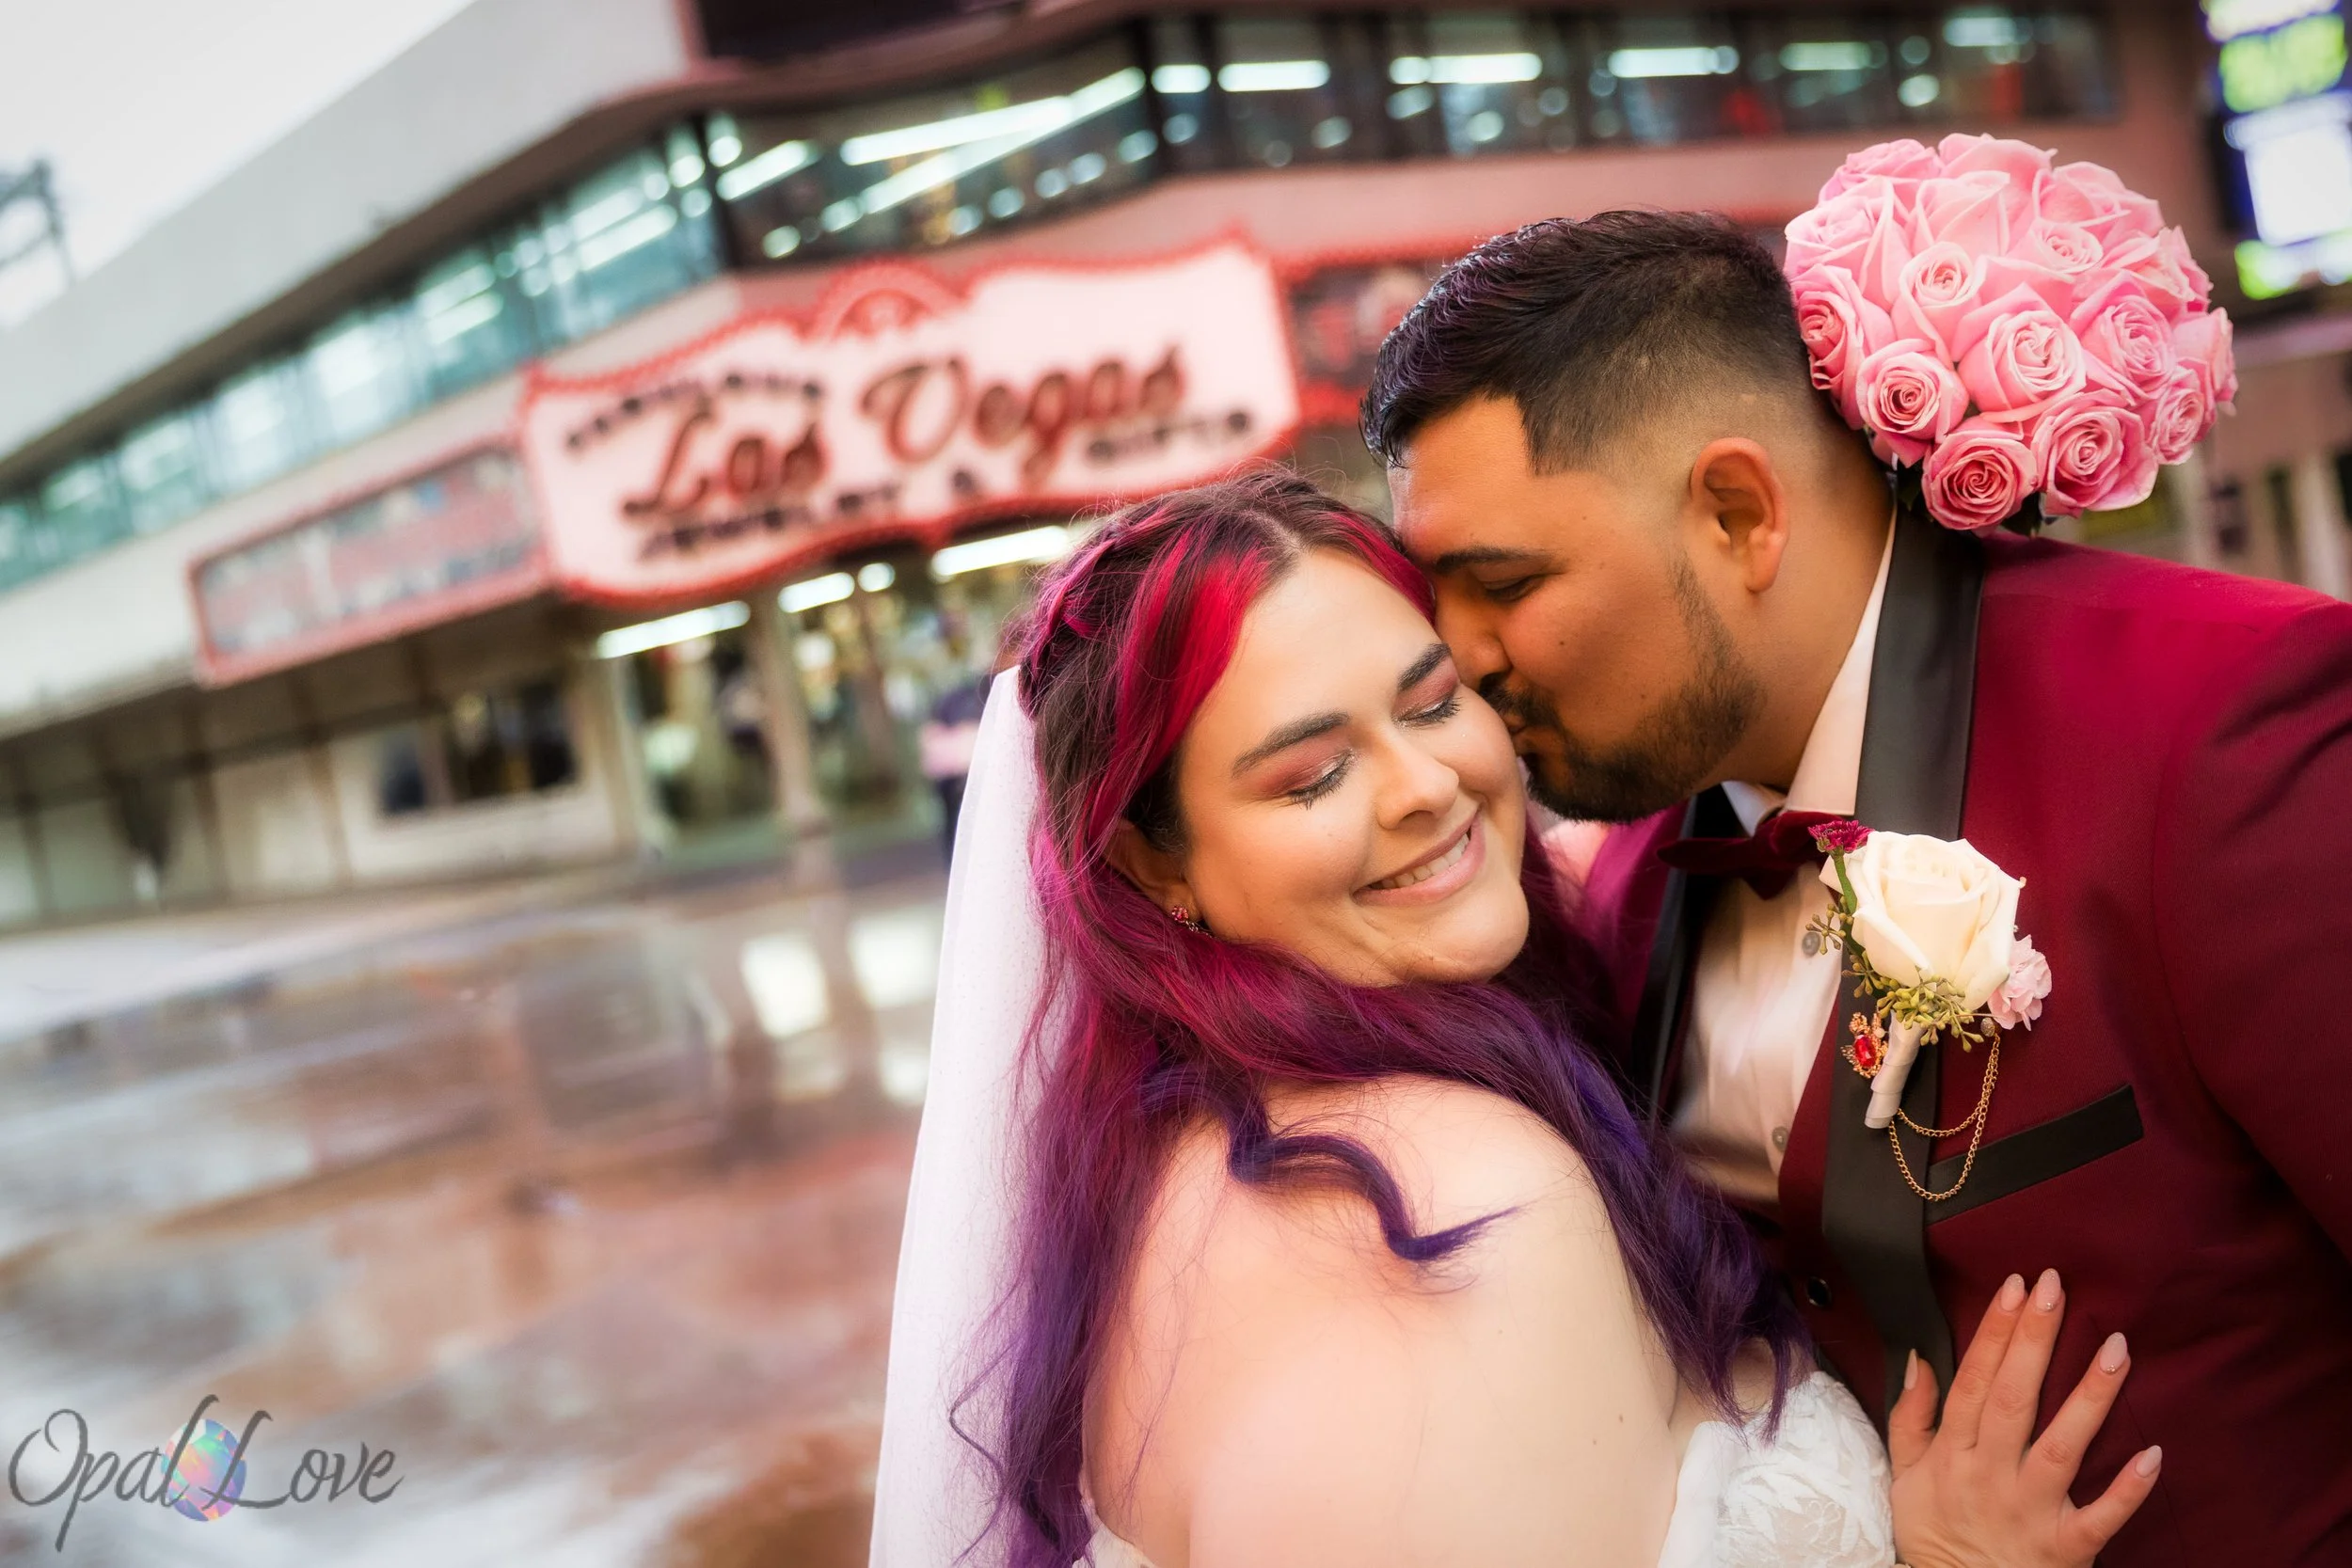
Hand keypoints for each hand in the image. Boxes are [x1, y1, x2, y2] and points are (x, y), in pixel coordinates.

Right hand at [1888, 1269, 2160, 1567]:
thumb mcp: (1905, 1474)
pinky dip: (2127, 1491)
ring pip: (2061, 1446)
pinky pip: (2100, 1517)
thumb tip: (1919, 1359)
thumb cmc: (1935, 1532)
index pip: (1974, 1380)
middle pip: (2014, 1399)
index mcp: (1954, 1452)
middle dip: (2034, 1341)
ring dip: (2089, 1398)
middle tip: (2055, 1289)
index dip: (1993, 1332)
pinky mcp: (2065, 1546)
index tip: (2014, 1288)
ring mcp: (2030, 1509)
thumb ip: (1910, 1416)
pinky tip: (2153, 1454)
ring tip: (2117, 1349)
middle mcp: (1990, 1474)